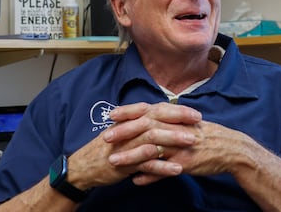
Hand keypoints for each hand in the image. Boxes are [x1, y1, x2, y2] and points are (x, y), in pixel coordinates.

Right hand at [64, 102, 198, 189]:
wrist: (82, 167)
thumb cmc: (106, 149)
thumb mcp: (121, 132)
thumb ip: (139, 124)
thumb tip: (160, 119)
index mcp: (129, 120)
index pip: (155, 110)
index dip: (176, 110)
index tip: (194, 112)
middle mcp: (128, 129)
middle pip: (156, 119)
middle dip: (178, 119)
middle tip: (198, 122)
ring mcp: (126, 146)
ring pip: (152, 139)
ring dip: (173, 139)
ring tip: (192, 141)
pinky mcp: (124, 163)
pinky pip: (146, 164)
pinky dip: (162, 167)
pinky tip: (177, 169)